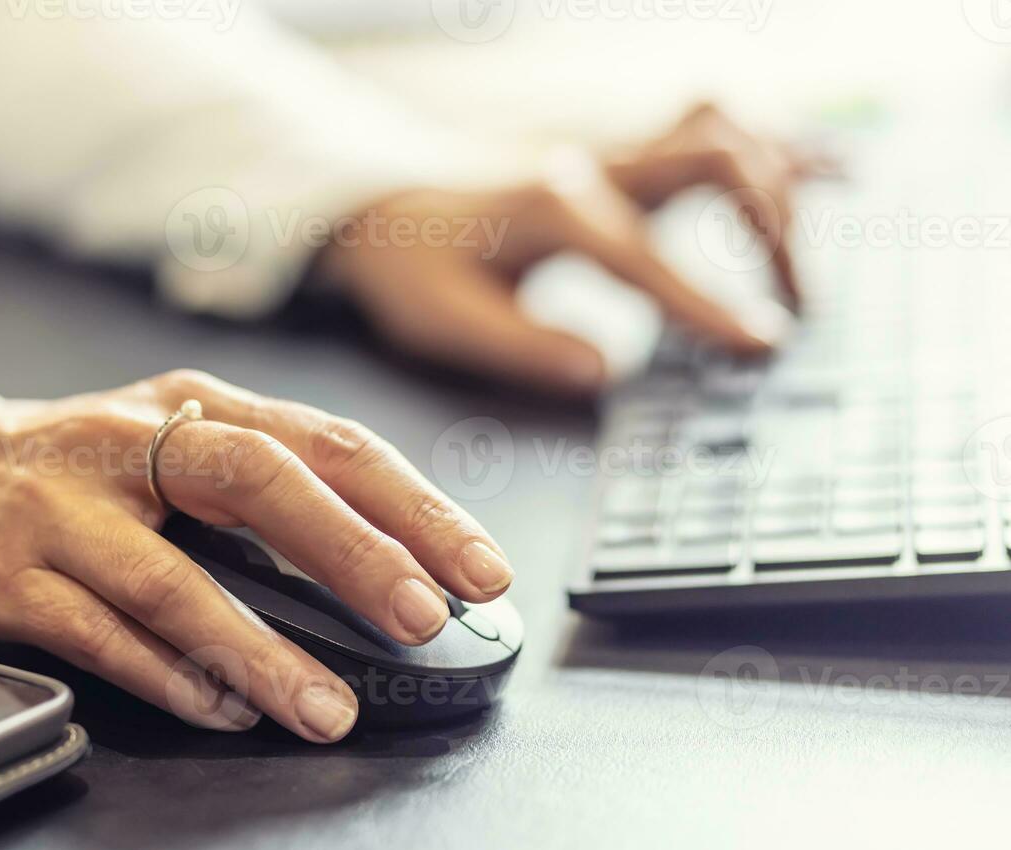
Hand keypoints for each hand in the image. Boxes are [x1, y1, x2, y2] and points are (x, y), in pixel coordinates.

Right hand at [0, 369, 512, 742]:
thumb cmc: (76, 470)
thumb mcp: (169, 444)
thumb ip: (262, 492)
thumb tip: (385, 565)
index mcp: (191, 404)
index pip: (323, 442)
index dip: (410, 505)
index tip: (477, 568)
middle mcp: (130, 441)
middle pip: (256, 482)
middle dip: (350, 551)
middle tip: (420, 617)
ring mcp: (66, 508)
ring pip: (173, 580)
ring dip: (258, 651)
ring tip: (325, 709)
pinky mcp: (12, 577)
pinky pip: (99, 635)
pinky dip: (168, 678)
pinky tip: (224, 710)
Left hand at [318, 104, 805, 396]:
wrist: (379, 211)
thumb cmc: (411, 270)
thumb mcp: (447, 322)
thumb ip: (523, 349)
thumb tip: (603, 372)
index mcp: (553, 212)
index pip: (648, 259)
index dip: (709, 304)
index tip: (762, 345)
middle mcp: (591, 170)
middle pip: (715, 162)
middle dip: (773, 228)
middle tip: (796, 304)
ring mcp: (607, 156)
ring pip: (720, 128)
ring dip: (778, 178)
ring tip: (811, 245)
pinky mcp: (617, 160)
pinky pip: (707, 129)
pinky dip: (767, 147)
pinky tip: (819, 168)